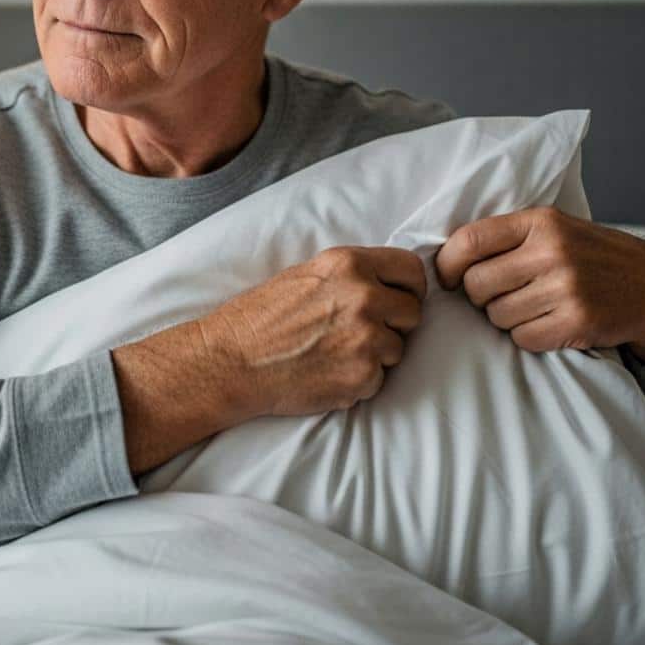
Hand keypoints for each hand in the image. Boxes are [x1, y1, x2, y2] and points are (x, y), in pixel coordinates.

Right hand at [197, 246, 426, 417]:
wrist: (232, 361)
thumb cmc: (260, 318)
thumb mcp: (306, 274)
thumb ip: (351, 275)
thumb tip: (387, 283)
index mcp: (349, 265)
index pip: (412, 269)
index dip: (408, 287)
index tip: (398, 298)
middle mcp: (363, 297)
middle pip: (412, 311)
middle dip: (393, 323)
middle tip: (360, 331)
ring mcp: (366, 338)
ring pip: (398, 348)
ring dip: (376, 354)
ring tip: (335, 352)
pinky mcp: (363, 376)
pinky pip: (380, 378)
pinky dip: (360, 379)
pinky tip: (328, 372)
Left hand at [434, 207, 644, 363]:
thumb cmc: (589, 256)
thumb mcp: (553, 229)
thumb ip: (506, 237)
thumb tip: (446, 258)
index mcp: (540, 222)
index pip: (469, 241)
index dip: (447, 264)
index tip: (447, 278)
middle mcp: (552, 252)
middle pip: (477, 284)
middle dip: (480, 296)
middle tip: (502, 294)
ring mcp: (566, 288)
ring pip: (496, 315)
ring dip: (506, 317)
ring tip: (534, 306)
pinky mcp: (576, 322)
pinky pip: (522, 338)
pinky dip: (528, 336)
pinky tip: (549, 322)